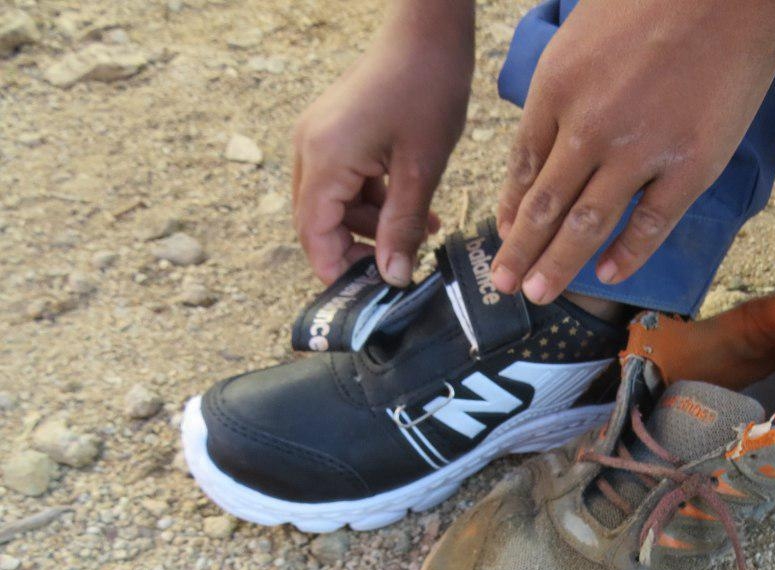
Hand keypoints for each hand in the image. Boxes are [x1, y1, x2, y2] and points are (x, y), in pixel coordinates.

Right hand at [292, 1, 474, 285]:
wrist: (428, 32)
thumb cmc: (428, 90)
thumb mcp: (421, 169)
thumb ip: (402, 227)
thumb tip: (394, 278)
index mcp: (325, 159)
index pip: (315, 235)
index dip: (337, 270)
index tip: (367, 297)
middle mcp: (310, 148)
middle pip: (318, 223)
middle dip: (356, 251)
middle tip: (398, 272)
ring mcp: (319, 137)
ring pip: (334, 203)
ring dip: (371, 225)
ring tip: (423, 233)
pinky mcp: (335, 130)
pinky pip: (344, 180)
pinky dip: (373, 199)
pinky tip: (414, 207)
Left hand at [492, 0, 774, 303]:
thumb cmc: (654, 2)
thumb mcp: (583, 36)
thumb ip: (563, 91)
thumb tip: (546, 143)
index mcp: (557, 89)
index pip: (523, 166)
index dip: (511, 210)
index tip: (504, 236)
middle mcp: (590, 127)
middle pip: (544, 205)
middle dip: (520, 252)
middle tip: (504, 285)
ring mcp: (640, 152)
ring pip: (586, 224)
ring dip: (558, 265)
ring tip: (538, 294)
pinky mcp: (690, 168)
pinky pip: (650, 224)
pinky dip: (626, 255)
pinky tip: (606, 275)